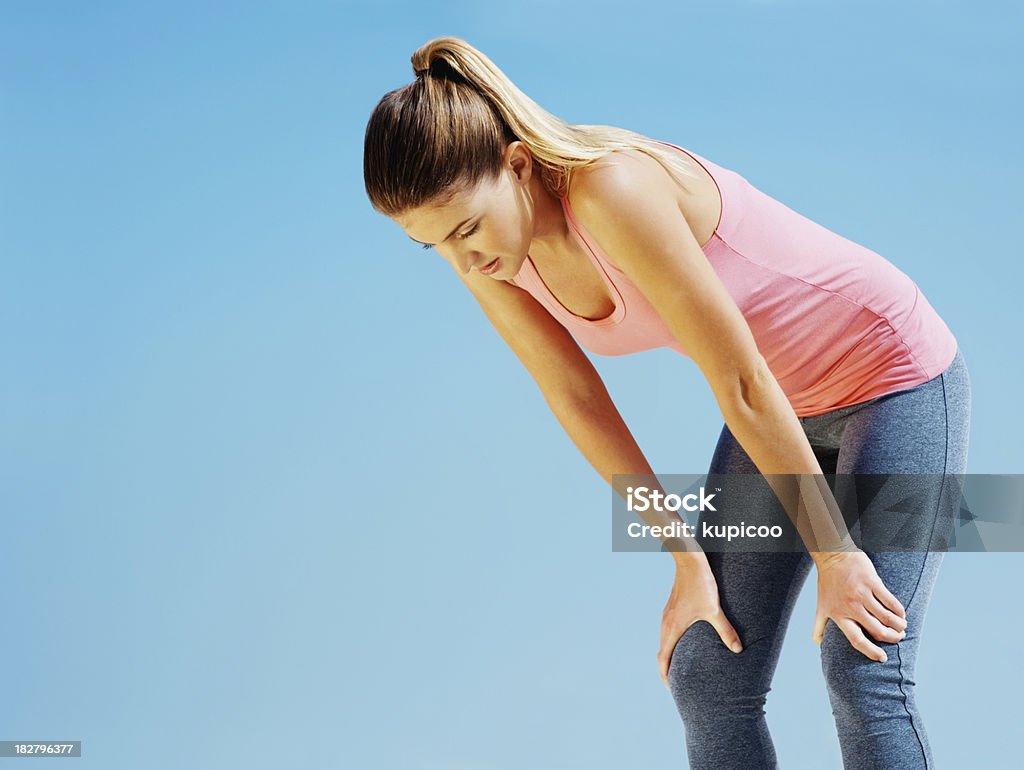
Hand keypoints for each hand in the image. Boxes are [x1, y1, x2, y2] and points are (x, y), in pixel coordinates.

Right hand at [658, 556, 742, 687]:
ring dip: (671, 654)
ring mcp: (667, 615)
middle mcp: (666, 623)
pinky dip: (674, 641)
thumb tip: (738, 649)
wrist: (689, 561)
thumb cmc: (700, 584)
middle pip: (662, 652)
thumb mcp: (714, 609)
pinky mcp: (672, 607)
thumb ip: (725, 630)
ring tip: (683, 665)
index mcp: (672, 628)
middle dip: (669, 668)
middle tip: (679, 682)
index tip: (671, 687)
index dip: (666, 675)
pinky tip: (687, 641)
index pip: (663, 658)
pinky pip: (669, 630)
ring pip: (665, 640)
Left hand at [812, 550, 907, 661]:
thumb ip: (819, 626)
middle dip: (891, 638)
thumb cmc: (827, 583)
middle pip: (877, 630)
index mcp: (838, 615)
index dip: (871, 651)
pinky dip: (899, 611)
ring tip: (902, 628)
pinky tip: (901, 614)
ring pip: (886, 617)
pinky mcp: (872, 582)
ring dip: (898, 626)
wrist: (832, 556)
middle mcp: (851, 607)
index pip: (856, 640)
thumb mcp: (821, 606)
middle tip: (898, 638)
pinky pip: (890, 601)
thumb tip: (817, 643)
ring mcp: (862, 594)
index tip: (882, 658)